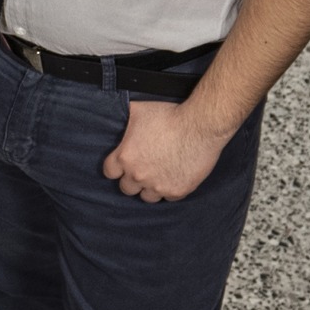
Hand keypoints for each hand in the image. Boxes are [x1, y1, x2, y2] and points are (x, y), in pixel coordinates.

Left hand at [101, 99, 229, 201]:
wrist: (199, 126)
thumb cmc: (168, 115)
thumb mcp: (137, 111)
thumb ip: (124, 120)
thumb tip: (118, 114)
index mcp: (125, 157)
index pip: (109, 172)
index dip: (115, 168)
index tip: (122, 165)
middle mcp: (139, 175)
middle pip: (126, 188)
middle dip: (132, 180)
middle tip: (141, 171)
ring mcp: (159, 185)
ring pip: (147, 197)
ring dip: (149, 188)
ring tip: (157, 177)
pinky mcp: (178, 191)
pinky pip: (169, 198)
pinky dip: (169, 190)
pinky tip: (173, 178)